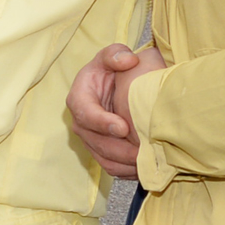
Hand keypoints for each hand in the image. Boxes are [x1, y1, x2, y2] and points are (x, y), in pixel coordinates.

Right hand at [65, 42, 165, 181]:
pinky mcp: (101, 151)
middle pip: (94, 141)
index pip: (85, 113)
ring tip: (145, 162)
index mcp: (79, 98)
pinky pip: (110, 166)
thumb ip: (116, 54)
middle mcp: (80, 121)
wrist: (116, 86)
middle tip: (140, 151)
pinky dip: (126, 170)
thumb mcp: (112, 56)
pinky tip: (144, 168)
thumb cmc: (113, 69)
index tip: (123, 127)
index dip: (102, 122)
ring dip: (122, 162)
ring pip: (102, 157)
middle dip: (117, 148)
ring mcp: (89, 139)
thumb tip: (127, 61)